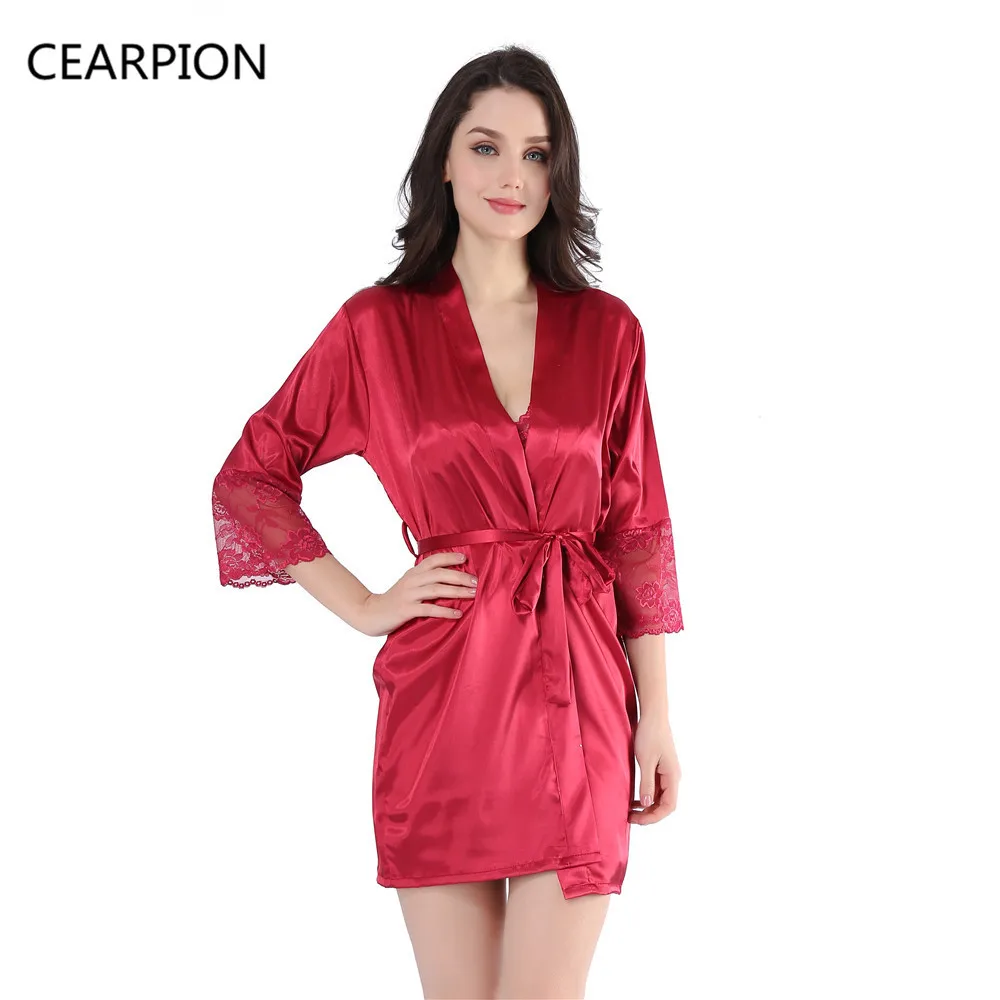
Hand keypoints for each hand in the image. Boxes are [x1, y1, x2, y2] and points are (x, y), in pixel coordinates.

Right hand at [353, 551, 478, 636]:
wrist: (371, 613)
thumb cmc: (395, 600)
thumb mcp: (409, 584)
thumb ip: (425, 579)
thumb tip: (450, 578)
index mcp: (413, 572)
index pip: (433, 560)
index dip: (449, 557)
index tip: (465, 559)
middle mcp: (412, 580)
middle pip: (439, 573)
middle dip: (460, 576)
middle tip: (475, 581)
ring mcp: (408, 595)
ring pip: (436, 589)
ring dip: (457, 591)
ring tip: (472, 595)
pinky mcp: (406, 610)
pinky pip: (429, 609)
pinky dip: (445, 611)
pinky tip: (457, 614)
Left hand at [628, 712, 680, 824]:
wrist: (653, 715)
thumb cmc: (650, 735)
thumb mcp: (645, 760)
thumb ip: (647, 784)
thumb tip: (647, 805)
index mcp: (673, 776)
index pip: (669, 806)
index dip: (654, 817)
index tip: (637, 820)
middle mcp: (673, 777)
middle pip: (665, 804)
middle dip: (649, 814)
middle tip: (630, 818)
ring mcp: (667, 772)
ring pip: (660, 797)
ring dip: (647, 806)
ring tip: (630, 811)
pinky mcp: (661, 767)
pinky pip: (656, 788)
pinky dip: (646, 796)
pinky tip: (634, 799)